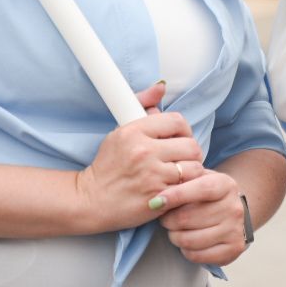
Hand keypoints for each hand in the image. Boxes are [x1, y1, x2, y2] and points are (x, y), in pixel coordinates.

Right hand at [75, 83, 203, 232]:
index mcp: (133, 132)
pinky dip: (185, 188)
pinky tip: (175, 188)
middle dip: (191, 153)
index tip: (179, 138)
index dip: (184, 130)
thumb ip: (141, 106)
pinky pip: (188, 188)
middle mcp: (143, 152)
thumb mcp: (119, 132)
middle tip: (182, 159)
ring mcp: (152, 175)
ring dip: (190, 172)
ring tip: (179, 175)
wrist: (91, 200)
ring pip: (194, 168)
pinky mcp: (158, 197)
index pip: (177, 121)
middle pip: (191, 145)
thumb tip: (161, 86)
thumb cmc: (108, 166)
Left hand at [156, 171, 248, 266]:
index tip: (156, 202)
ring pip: (189, 240)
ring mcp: (235, 230)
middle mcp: (234, 208)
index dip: (176, 196)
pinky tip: (187, 241)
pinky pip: (196, 255)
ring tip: (174, 230)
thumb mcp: (201, 179)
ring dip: (174, 236)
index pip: (201, 189)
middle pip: (187, 218)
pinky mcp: (233, 250)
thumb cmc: (209, 195)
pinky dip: (185, 250)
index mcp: (226, 185)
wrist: (234, 212)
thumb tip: (158, 198)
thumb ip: (182, 179)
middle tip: (165, 218)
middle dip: (168, 220)